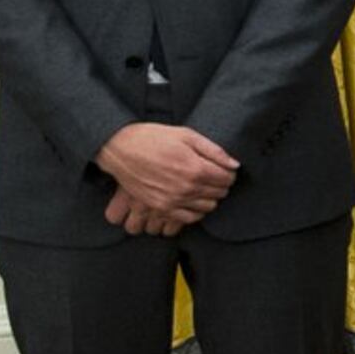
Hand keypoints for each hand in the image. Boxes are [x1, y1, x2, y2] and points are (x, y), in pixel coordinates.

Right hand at [98, 123, 235, 234]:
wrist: (121, 149)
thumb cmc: (153, 138)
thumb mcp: (186, 135)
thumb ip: (214, 150)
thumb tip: (234, 165)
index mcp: (195, 168)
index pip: (228, 178)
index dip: (228, 172)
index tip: (222, 167)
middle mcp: (187, 188)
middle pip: (220, 193)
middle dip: (220, 184)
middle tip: (212, 174)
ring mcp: (173, 200)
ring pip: (208, 207)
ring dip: (209, 197)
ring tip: (201, 185)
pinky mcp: (161, 207)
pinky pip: (189, 218)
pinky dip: (195, 210)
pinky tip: (191, 198)